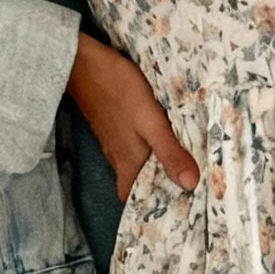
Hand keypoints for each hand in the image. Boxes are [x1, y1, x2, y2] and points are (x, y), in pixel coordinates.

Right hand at [67, 34, 199, 201]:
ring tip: (185, 167)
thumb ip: (169, 152)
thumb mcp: (150, 121)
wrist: (83, 62)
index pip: (135, 201)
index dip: (153, 208)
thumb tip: (191, 185)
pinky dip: (149, 151)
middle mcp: (119, 158)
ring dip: (157, 168)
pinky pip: (134, 148)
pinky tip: (164, 141)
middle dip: (160, 189)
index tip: (179, 211)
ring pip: (137, 166)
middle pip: (138, 184)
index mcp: (128, 164)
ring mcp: (114, 142)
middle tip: (190, 189)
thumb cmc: (118, 89)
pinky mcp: (114, 127)